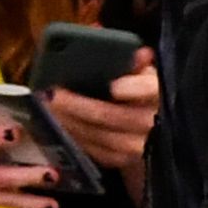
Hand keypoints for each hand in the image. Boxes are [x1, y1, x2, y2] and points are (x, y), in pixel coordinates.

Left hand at [42, 56, 158, 183]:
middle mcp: (154, 124)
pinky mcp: (124, 161)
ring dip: (70, 121)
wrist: (156, 131)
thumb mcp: (144, 74)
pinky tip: (59, 124)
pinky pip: (95, 150)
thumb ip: (133, 62)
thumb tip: (123, 45)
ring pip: (99, 136)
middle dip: (78, 106)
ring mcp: (139, 147)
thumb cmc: (146, 95)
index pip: (151, 90)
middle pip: (113, 116)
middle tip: (52, 94)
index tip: (114, 86)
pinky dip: (74, 136)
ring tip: (48, 108)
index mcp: (159, 94)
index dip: (134, 89)